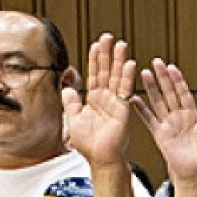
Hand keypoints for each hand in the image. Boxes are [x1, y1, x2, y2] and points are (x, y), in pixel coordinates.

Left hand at [63, 33, 136, 166]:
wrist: (100, 159)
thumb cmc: (89, 145)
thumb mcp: (73, 120)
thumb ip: (71, 103)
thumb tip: (67, 88)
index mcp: (94, 101)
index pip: (94, 75)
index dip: (95, 60)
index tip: (96, 45)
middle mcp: (106, 99)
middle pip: (106, 72)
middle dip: (107, 54)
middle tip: (109, 38)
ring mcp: (115, 103)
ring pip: (116, 77)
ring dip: (119, 60)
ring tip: (121, 45)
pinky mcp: (123, 109)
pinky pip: (125, 90)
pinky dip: (127, 77)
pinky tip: (129, 64)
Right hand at [132, 59, 196, 183]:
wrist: (194, 175)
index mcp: (193, 115)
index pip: (184, 93)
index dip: (178, 81)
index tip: (172, 67)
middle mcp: (179, 117)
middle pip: (169, 93)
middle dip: (163, 78)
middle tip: (156, 62)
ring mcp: (168, 125)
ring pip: (158, 102)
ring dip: (151, 88)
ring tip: (144, 72)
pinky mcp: (159, 134)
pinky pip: (149, 119)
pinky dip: (141, 110)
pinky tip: (133, 98)